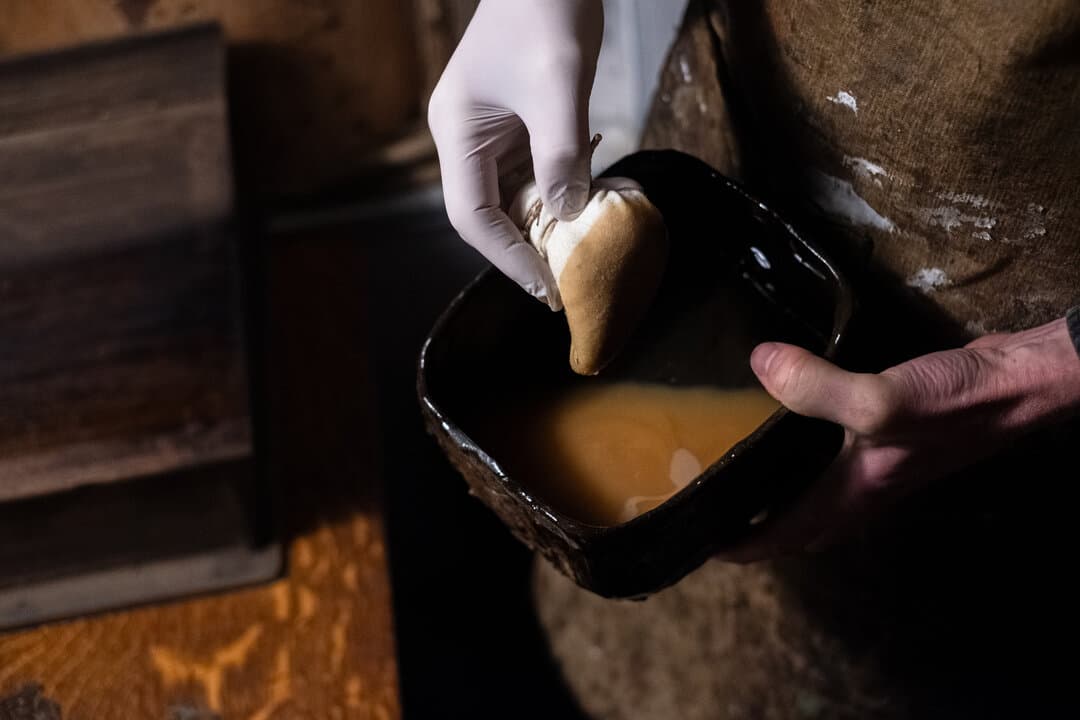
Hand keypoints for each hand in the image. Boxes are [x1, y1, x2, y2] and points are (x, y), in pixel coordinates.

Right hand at [427, 0, 603, 310]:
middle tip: (567, 279)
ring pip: (512, 195)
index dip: (507, 257)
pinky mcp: (514, 123)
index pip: (472, 216)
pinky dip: (559, 188)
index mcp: (457, 132)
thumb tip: (567, 214)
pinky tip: (588, 195)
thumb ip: (561, 153)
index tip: (545, 288)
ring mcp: (487, 132)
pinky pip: (531, 171)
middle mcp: (464, 138)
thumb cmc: (545, 13)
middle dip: (527, 245)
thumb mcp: (558, 85)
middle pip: (489, 213)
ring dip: (547, 220)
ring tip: (581, 247)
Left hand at [720, 315, 1079, 561]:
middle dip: (753, 525)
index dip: (739, 546)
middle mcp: (862, 488)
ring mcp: (879, 466)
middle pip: (796, 524)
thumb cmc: (956, 404)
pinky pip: (833, 461)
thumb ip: (816, 388)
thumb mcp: (881, 400)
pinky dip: (804, 457)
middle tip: (708, 504)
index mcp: (852, 494)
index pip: (782, 538)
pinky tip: (791, 425)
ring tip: (736, 468)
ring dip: (778, 494)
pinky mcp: (891, 439)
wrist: (1018, 384)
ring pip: (815, 494)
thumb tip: (759, 364)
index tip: (696, 540)